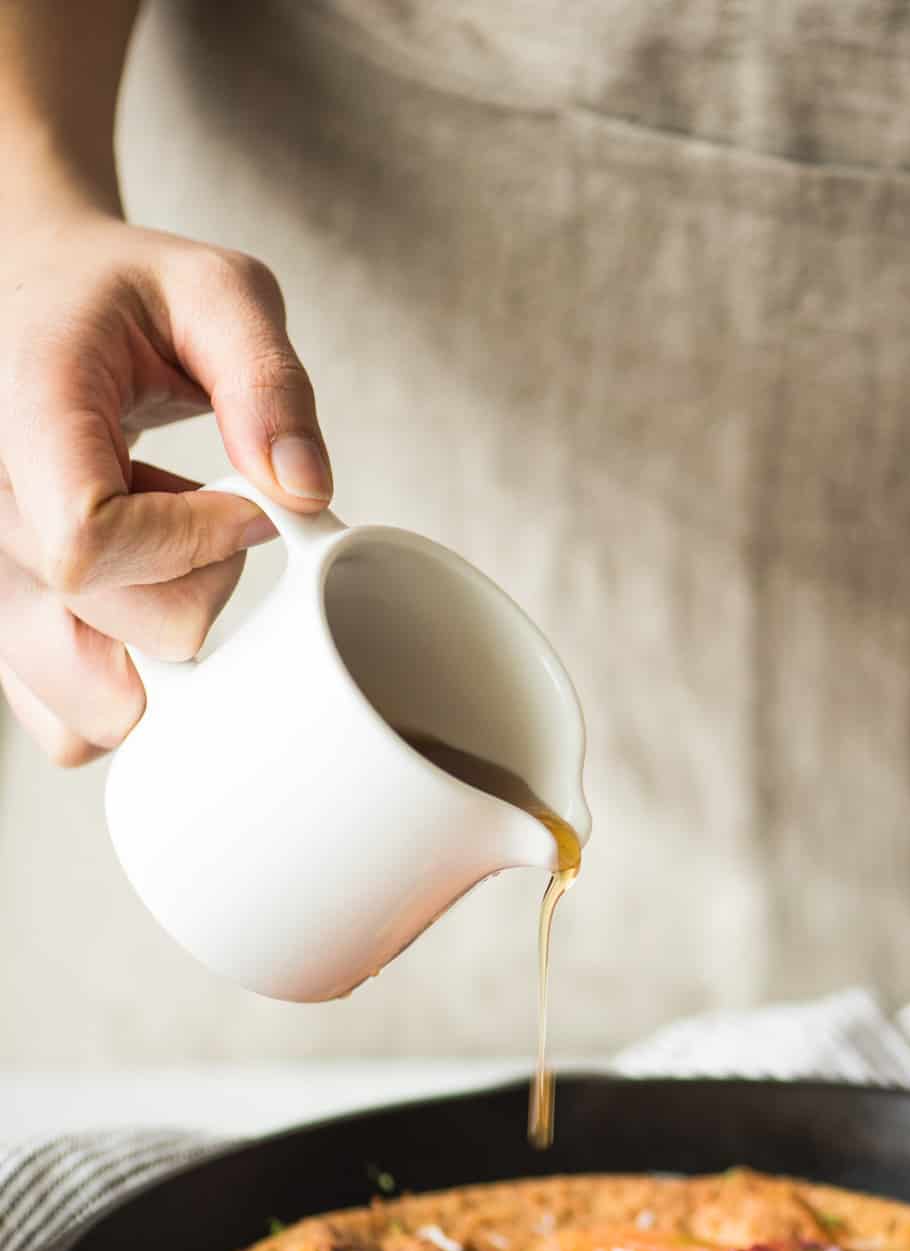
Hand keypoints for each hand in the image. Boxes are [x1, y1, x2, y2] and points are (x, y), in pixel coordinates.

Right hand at [0, 209, 331, 762]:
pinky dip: (128, 690)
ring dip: (158, 654)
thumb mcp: (217, 289)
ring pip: (82, 707)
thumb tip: (304, 492)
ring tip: (161, 555)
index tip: (241, 503)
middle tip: (215, 521)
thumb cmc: (124, 296)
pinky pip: (64, 726)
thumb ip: (270, 379)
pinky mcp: (5, 629)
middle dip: (196, 600)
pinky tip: (138, 601)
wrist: (36, 298)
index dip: (192, 546)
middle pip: (96, 640)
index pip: (90, 546)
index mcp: (20, 419)